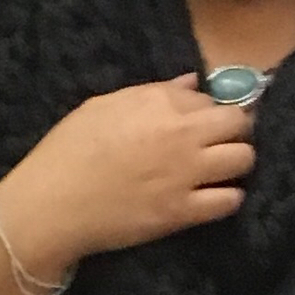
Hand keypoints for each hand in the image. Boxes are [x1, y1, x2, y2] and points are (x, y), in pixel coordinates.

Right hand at [0, 76, 255, 273]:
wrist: (50, 206)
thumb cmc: (66, 152)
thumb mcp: (102, 106)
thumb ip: (153, 93)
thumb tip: (191, 83)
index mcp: (159, 104)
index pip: (209, 97)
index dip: (206, 109)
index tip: (196, 122)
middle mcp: (181, 134)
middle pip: (239, 123)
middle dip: (235, 130)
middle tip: (220, 143)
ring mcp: (185, 174)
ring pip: (244, 159)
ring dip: (237, 162)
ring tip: (219, 171)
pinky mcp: (182, 212)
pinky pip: (230, 200)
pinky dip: (227, 198)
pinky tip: (212, 198)